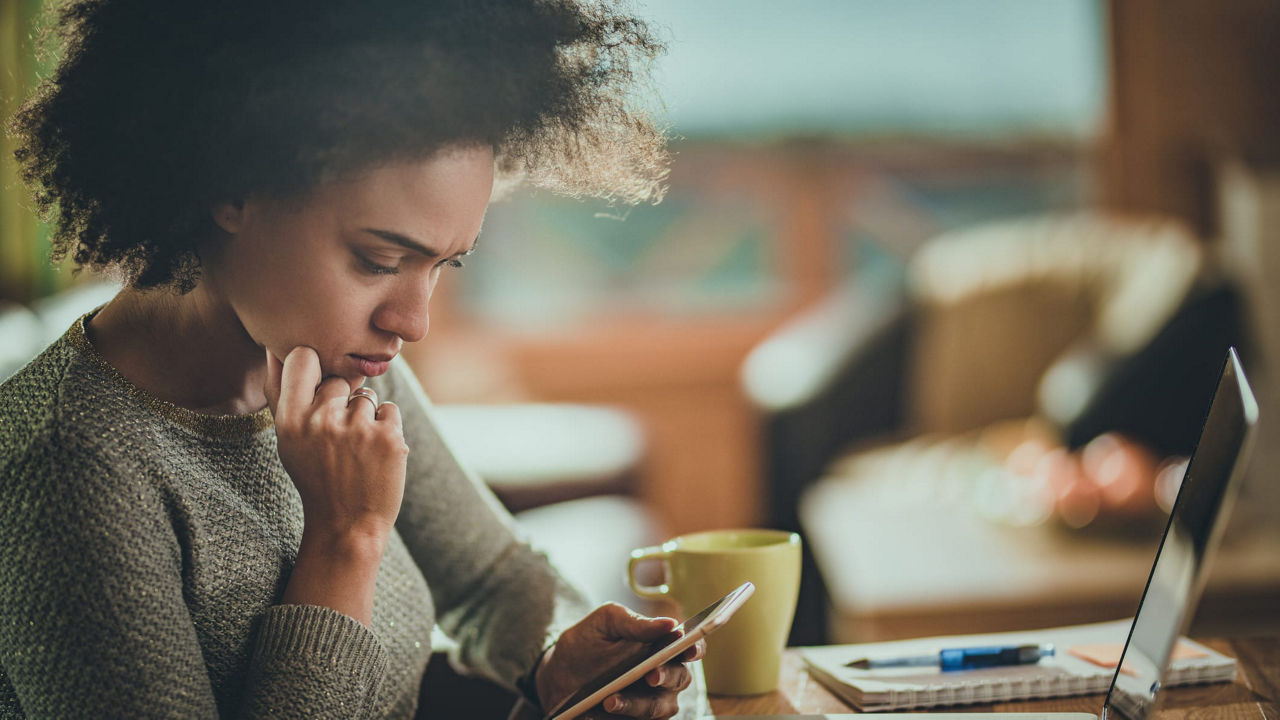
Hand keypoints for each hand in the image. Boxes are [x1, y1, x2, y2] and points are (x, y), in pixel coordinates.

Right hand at [264, 346, 407, 541]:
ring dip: (365, 417)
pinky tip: (374, 454)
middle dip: (341, 402)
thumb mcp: (288, 440)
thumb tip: (275, 347)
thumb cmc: (315, 477)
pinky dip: (386, 427)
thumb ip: (282, 394)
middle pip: (339, 380)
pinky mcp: (390, 438)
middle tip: (336, 439)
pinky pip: (389, 409)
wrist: (347, 525)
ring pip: (366, 396)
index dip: (313, 365)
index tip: (316, 384)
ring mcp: (358, 429)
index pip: (303, 357)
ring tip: (355, 451)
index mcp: (290, 420)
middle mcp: (322, 421)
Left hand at [537, 604, 704, 719]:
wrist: (558, 673)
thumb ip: (634, 623)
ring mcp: (650, 703)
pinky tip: (592, 715)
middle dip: (666, 677)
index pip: (690, 647)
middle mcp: (663, 677)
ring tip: (609, 701)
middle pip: (679, 679)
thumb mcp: (604, 623)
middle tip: (650, 675)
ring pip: (658, 709)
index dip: (695, 648)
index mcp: (662, 647)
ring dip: (636, 705)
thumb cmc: (588, 642)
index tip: (688, 648)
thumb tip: (670, 624)